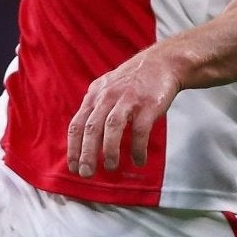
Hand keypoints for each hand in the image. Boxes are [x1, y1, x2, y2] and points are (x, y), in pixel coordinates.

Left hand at [67, 45, 187, 178]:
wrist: (163, 62)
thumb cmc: (134, 81)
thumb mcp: (107, 88)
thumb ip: (94, 108)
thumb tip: (82, 137)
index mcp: (95, 95)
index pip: (78, 124)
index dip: (74, 147)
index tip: (73, 166)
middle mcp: (108, 97)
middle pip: (92, 128)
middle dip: (87, 153)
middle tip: (86, 173)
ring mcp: (128, 100)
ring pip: (112, 127)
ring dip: (109, 150)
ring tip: (110, 167)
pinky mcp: (148, 105)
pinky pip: (140, 130)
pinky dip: (137, 148)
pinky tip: (138, 160)